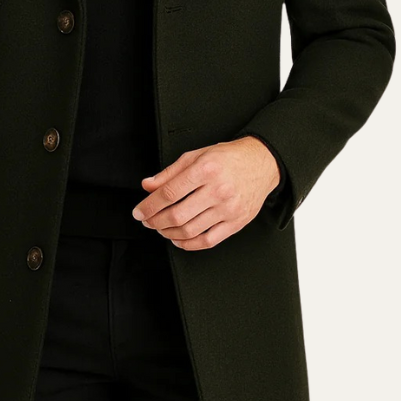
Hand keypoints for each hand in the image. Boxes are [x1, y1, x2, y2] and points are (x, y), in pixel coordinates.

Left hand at [132, 136, 281, 249]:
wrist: (262, 162)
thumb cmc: (227, 158)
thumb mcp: (196, 156)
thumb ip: (170, 173)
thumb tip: (147, 186)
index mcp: (205, 169)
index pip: (169, 193)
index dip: (149, 206)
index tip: (138, 212)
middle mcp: (218, 190)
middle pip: (177, 215)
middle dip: (155, 221)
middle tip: (147, 221)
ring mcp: (229, 208)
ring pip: (190, 230)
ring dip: (169, 233)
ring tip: (161, 228)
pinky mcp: (237, 222)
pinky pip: (208, 241)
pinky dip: (188, 244)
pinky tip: (178, 239)